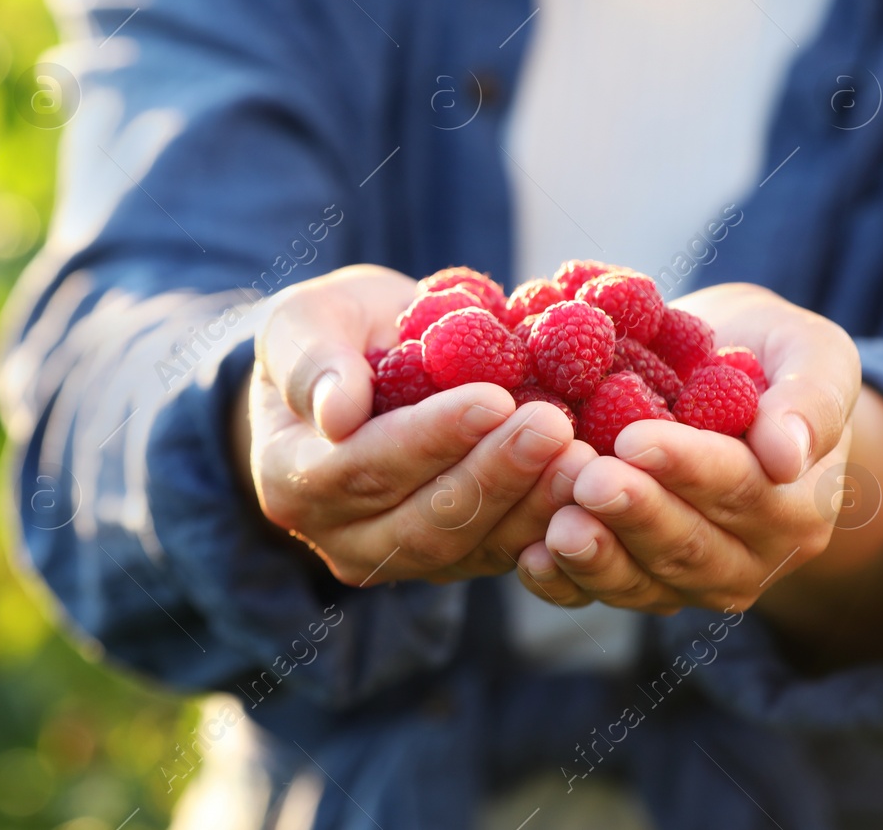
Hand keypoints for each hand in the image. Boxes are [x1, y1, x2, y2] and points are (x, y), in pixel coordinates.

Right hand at [236, 264, 593, 585]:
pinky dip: (549, 519)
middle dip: (493, 475)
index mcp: (291, 477)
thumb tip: (336, 411)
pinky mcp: (454, 560)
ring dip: (531, 504)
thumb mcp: (304, 322)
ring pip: (470, 548)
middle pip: (423, 522)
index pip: (362, 468)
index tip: (493, 397)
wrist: (362, 365)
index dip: (430, 438)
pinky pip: (502, 552)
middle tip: (554, 426)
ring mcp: (398, 557)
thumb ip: (312, 360)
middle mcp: (339, 536)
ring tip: (584, 454)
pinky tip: (591, 478)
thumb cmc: (331, 334)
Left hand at [516, 282, 861, 613]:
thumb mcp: (809, 353)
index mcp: (797, 501)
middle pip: (688, 543)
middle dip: (635, 514)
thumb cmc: (764, 356)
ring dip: (598, 556)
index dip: (687, 466)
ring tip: (556, 527)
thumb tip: (788, 455)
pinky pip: (600, 595)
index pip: (740, 486)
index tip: (634, 440)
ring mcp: (690, 579)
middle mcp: (750, 555)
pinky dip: (565, 583)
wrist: (717, 381)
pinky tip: (530, 560)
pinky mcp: (639, 584)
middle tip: (588, 481)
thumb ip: (812, 398)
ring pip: (643, 580)